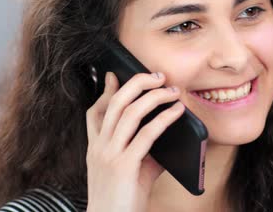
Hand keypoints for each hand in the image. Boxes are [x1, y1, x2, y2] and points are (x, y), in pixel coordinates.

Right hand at [85, 72, 184, 211]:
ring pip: (129, 113)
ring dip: (155, 96)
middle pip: (115, 103)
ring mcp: (110, 155)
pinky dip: (164, 118)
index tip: (115, 74)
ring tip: (173, 91)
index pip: (95, 112)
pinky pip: (147, 134)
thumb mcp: (130, 170)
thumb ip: (144, 149)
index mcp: (96, 148)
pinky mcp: (125, 166)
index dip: (105, 91)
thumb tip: (167, 130)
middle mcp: (100, 148)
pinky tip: (177, 112)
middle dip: (137, 83)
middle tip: (158, 76)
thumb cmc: (124, 199)